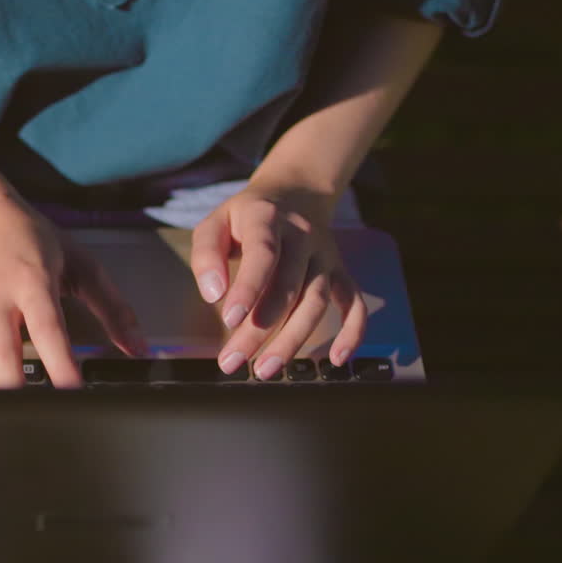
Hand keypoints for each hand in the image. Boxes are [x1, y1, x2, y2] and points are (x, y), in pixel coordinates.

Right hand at [0, 194, 146, 388]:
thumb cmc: (30, 236)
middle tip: (30, 417)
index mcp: (32, 281)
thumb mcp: (80, 262)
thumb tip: (139, 347)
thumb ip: (113, 307)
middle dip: (13, 387)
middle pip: (0, 350)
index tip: (71, 391)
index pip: (47, 328)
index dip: (59, 362)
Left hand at [190, 184, 366, 379]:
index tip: (230, 320)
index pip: (263, 254)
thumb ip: (207, 253)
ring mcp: (326, 255)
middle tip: (233, 361)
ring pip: (316, 301)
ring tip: (265, 370)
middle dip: (260, 329)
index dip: (249, 287)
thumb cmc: (247, 216)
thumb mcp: (216, 221)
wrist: (295, 193)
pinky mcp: (341, 270)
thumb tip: (213, 294)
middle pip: (288, 287)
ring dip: (293, 339)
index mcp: (268, 219)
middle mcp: (303, 236)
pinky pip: (354, 303)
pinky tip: (337, 360)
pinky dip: (352, 332)